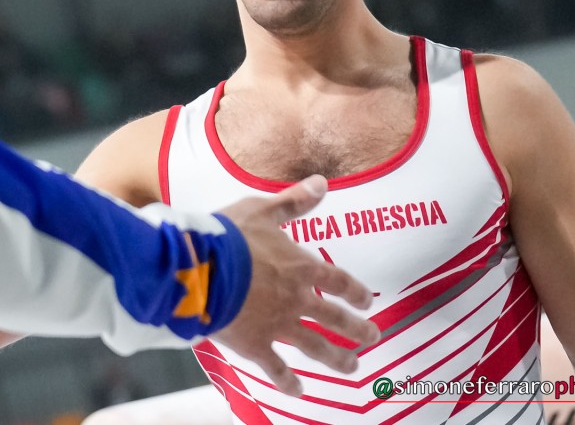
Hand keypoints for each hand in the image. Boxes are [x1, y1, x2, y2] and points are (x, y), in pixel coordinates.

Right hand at [213, 175, 379, 396]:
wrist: (202, 269)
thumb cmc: (229, 236)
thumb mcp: (261, 209)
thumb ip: (293, 201)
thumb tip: (322, 183)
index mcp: (300, 267)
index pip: (338, 281)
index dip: (354, 292)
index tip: (367, 301)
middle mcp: (297, 299)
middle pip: (335, 319)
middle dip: (356, 330)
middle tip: (371, 338)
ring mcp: (279, 324)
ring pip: (316, 347)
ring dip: (336, 359)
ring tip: (351, 367)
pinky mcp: (256, 344)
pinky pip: (277, 368)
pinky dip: (288, 381)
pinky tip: (299, 392)